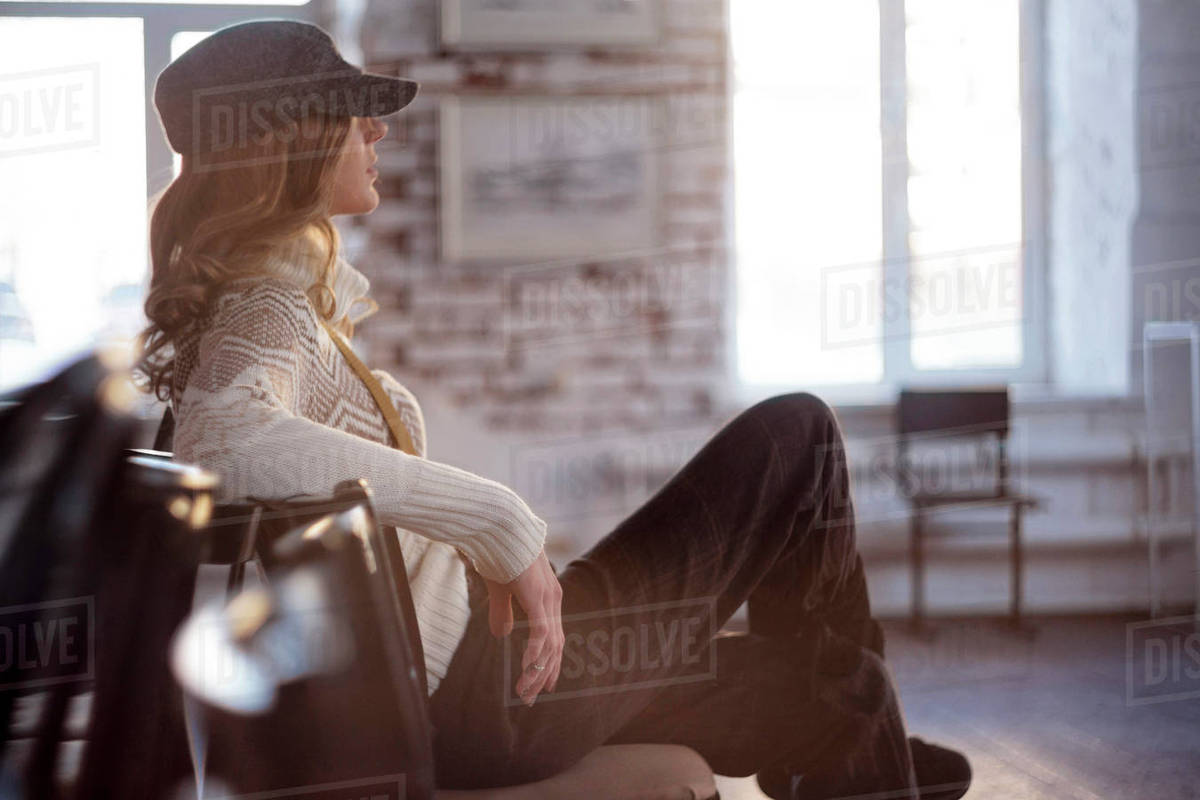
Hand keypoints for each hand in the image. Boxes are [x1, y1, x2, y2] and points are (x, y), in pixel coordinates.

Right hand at [483, 550, 563, 706]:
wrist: (500, 527)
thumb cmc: (498, 553)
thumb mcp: (500, 590)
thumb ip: (503, 612)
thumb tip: (502, 635)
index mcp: (547, 598)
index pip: (553, 637)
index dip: (548, 662)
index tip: (542, 685)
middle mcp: (553, 600)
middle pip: (555, 646)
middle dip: (543, 674)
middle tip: (531, 698)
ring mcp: (548, 599)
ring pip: (549, 645)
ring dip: (536, 671)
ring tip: (524, 692)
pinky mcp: (538, 597)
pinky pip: (541, 633)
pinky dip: (535, 654)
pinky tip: (527, 670)